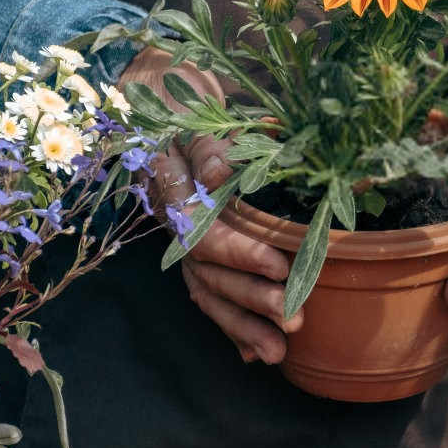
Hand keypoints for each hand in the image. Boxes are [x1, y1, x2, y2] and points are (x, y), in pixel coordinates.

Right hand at [121, 48, 297, 364]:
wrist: (154, 94)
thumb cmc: (184, 97)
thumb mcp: (195, 108)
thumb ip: (208, 145)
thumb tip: (219, 177)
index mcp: (174, 189)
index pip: (204, 233)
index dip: (241, 254)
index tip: (280, 265)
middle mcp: (174, 220)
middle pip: (207, 272)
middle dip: (250, 300)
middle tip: (293, 322)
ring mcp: (181, 237)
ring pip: (205, 289)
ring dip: (240, 325)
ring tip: (278, 354)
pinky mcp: (192, 247)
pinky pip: (205, 292)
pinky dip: (227, 324)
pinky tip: (250, 354)